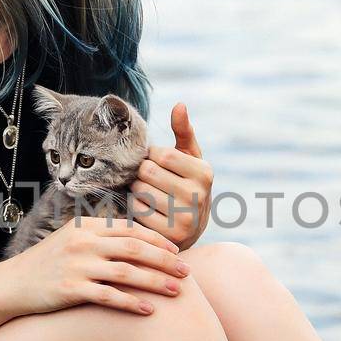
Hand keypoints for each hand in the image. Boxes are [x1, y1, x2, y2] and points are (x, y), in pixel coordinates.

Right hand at [0, 216, 190, 316]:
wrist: (11, 285)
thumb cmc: (46, 264)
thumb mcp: (71, 239)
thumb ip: (99, 236)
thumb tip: (135, 238)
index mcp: (86, 227)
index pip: (131, 228)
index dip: (157, 240)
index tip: (177, 251)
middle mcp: (83, 242)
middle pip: (135, 248)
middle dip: (165, 260)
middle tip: (187, 271)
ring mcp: (76, 265)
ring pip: (127, 272)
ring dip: (156, 282)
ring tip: (177, 291)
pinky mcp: (70, 289)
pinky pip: (109, 296)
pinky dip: (132, 303)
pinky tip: (149, 310)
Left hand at [129, 102, 212, 250]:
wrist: (191, 228)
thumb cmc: (185, 182)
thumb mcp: (189, 157)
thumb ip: (184, 131)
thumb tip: (179, 104)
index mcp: (204, 173)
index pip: (162, 154)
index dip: (152, 156)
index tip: (156, 163)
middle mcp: (198, 196)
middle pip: (148, 172)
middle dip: (142, 172)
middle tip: (147, 179)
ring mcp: (185, 218)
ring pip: (140, 191)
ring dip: (136, 189)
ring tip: (147, 192)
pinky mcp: (169, 235)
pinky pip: (137, 211)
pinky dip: (135, 207)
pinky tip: (145, 208)